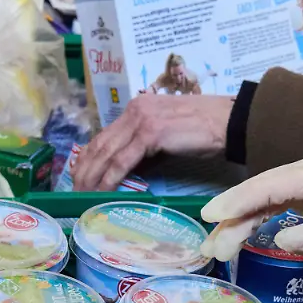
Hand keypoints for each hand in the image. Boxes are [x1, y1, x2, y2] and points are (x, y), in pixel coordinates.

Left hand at [72, 94, 232, 190]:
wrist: (229, 121)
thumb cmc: (204, 131)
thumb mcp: (166, 136)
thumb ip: (145, 148)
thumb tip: (129, 171)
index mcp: (137, 107)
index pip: (104, 135)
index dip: (87, 157)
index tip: (78, 176)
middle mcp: (134, 110)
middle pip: (100, 144)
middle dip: (84, 170)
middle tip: (74, 191)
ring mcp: (141, 120)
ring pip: (107, 153)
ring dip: (92, 177)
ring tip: (82, 195)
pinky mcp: (150, 133)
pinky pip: (123, 161)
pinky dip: (110, 178)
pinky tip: (102, 191)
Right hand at [199, 146, 302, 261]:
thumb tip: (280, 241)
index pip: (278, 183)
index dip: (243, 197)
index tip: (214, 213)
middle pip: (264, 189)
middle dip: (233, 218)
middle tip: (211, 248)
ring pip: (264, 196)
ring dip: (238, 221)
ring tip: (215, 248)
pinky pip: (273, 200)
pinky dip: (252, 217)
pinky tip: (234, 234)